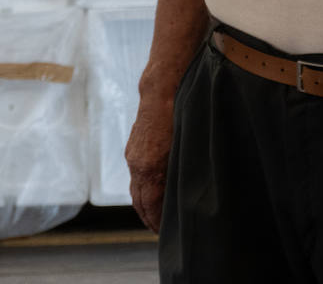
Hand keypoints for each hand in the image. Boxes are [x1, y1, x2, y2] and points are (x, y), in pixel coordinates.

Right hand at [126, 96, 174, 232]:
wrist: (160, 90)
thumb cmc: (180, 114)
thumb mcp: (186, 143)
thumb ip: (183, 168)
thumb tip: (189, 187)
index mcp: (150, 167)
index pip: (150, 204)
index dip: (157, 220)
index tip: (164, 232)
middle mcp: (137, 164)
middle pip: (140, 201)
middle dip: (149, 218)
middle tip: (160, 231)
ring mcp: (133, 156)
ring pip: (135, 189)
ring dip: (144, 205)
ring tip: (155, 216)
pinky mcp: (133, 148)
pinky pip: (135, 176)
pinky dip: (142, 189)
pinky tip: (151, 191)